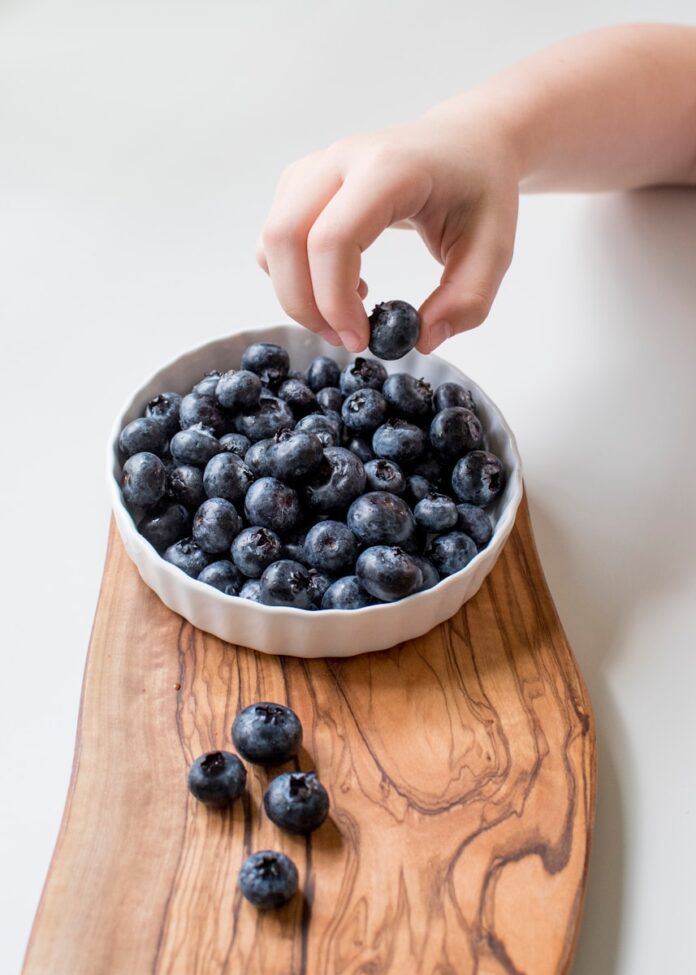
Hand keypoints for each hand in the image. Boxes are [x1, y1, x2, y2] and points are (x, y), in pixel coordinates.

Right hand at [257, 103, 518, 352]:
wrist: (467, 141)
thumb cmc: (481, 190)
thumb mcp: (495, 251)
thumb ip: (467, 301)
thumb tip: (422, 340)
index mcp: (390, 168)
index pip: (333, 238)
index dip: (335, 300)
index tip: (361, 340)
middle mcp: (343, 159)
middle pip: (286, 237)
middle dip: (304, 304)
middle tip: (345, 338)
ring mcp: (315, 166)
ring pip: (272, 239)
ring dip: (296, 293)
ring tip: (346, 314)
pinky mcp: (301, 182)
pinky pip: (275, 238)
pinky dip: (294, 275)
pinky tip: (340, 283)